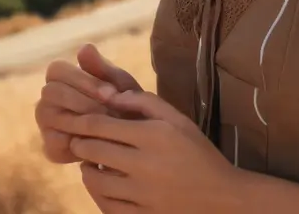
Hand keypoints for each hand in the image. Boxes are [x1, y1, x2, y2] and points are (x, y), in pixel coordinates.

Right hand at [35, 44, 141, 163]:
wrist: (133, 141)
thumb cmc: (124, 105)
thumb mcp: (120, 85)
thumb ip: (102, 67)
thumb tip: (84, 48)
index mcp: (60, 75)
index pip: (57, 69)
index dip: (83, 80)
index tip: (110, 93)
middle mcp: (48, 96)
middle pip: (52, 91)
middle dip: (84, 102)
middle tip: (112, 114)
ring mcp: (45, 121)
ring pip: (50, 115)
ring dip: (81, 122)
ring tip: (109, 129)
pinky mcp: (50, 146)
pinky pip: (55, 141)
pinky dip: (79, 143)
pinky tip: (101, 144)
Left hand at [58, 89, 240, 212]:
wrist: (223, 197)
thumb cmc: (197, 151)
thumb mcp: (176, 118)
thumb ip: (143, 101)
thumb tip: (110, 95)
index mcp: (151, 136)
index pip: (101, 125)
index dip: (82, 122)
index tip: (75, 121)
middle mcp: (144, 165)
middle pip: (94, 151)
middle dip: (80, 144)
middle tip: (77, 141)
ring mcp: (143, 195)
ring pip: (97, 182)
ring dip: (87, 170)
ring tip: (88, 164)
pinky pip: (109, 207)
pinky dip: (99, 195)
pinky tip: (102, 187)